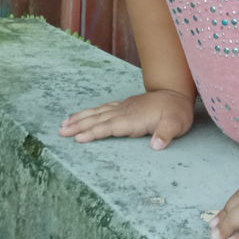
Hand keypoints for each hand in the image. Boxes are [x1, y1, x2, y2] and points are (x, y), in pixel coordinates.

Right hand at [58, 89, 194, 149]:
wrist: (176, 93)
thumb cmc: (177, 112)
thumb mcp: (176, 124)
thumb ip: (166, 134)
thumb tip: (156, 145)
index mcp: (134, 118)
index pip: (110, 126)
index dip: (94, 132)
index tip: (79, 138)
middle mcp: (124, 111)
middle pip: (97, 119)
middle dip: (79, 125)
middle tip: (61, 132)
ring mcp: (122, 107)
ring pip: (96, 113)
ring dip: (79, 118)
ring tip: (63, 125)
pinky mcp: (123, 106)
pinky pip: (101, 109)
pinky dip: (89, 113)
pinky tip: (80, 116)